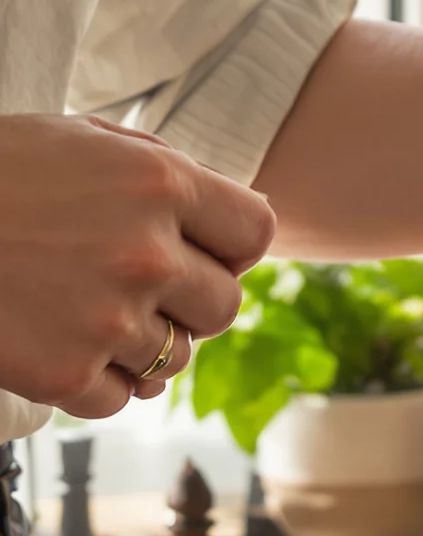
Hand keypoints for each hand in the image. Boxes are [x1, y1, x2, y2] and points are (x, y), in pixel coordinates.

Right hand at [0, 115, 274, 416]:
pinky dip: (94, 380)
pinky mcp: (63, 373)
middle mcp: (146, 252)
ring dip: (139, 344)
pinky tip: (55, 343)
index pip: (255, 233)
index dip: (229, 246)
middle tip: (134, 288)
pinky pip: (120, 397)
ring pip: (175, 358)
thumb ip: (160, 170)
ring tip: (81, 310)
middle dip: (189, 303)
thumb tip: (236, 210)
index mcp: (158, 183)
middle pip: (224, 307)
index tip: (198, 250)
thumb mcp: (74, 139)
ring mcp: (107, 318)